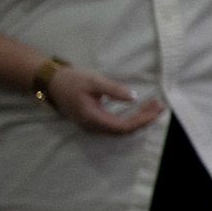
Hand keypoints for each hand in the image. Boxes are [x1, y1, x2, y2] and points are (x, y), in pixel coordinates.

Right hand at [46, 66, 164, 135]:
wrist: (50, 82)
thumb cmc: (71, 80)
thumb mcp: (94, 81)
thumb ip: (113, 90)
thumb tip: (133, 97)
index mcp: (92, 119)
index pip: (123, 127)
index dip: (142, 120)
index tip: (157, 109)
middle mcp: (92, 127)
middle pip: (124, 130)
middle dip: (144, 119)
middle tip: (160, 106)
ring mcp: (91, 126)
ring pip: (120, 128)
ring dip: (138, 119)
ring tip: (154, 106)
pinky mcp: (92, 121)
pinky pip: (115, 124)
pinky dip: (130, 117)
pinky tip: (139, 108)